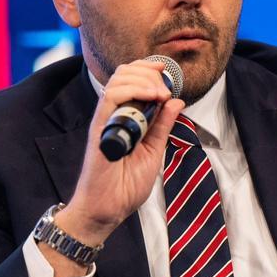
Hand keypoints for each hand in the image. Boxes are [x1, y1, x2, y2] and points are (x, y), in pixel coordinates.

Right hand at [45, 60, 183, 272]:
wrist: (109, 208)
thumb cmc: (126, 185)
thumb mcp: (154, 150)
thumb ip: (163, 125)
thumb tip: (176, 101)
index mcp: (125, 117)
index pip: (131, 79)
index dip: (148, 68)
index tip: (166, 70)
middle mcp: (113, 114)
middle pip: (125, 73)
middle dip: (150, 72)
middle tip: (167, 88)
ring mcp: (106, 120)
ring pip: (118, 79)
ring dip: (144, 79)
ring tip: (161, 93)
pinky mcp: (100, 128)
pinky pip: (111, 98)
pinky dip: (134, 90)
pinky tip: (152, 97)